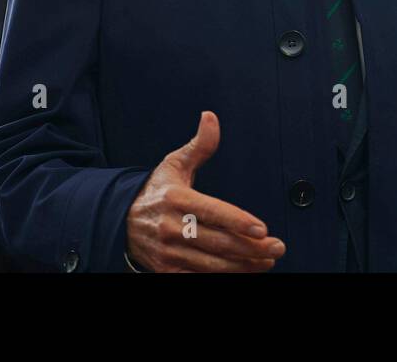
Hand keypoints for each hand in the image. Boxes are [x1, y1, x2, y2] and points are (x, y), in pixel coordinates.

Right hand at [126, 111, 284, 271]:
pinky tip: (245, 271)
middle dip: (252, 247)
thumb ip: (199, 146)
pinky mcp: (166, 269)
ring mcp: (168, 251)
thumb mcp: (173, 164)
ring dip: (244, 265)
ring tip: (267, 261)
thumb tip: (211, 118)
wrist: (119, 220)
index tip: (262, 228)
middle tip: (277, 247)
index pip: (212, 212)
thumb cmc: (156, 191)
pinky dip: (224, 277)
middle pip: (218, 242)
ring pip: (212, 264)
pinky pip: (199, 277)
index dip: (238, 221)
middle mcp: (171, 227)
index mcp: (176, 198)